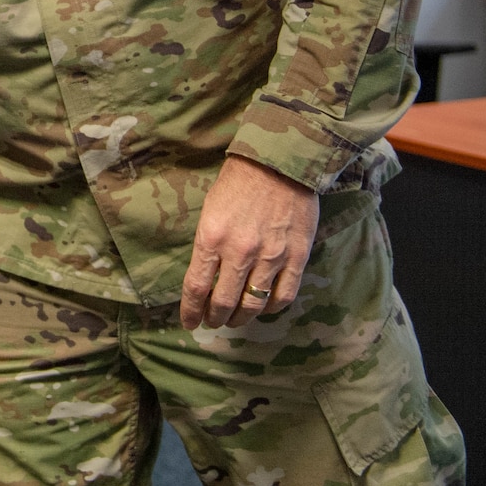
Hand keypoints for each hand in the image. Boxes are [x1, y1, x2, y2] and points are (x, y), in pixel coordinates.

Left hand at [180, 156, 320, 330]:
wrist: (279, 163)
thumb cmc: (238, 183)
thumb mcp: (209, 211)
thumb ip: (207, 245)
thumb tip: (205, 276)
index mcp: (211, 238)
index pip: (196, 288)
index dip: (190, 311)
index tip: (188, 322)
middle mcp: (239, 252)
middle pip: (224, 302)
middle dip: (215, 318)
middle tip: (212, 322)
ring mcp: (271, 256)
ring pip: (253, 303)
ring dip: (241, 317)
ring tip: (235, 319)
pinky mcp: (296, 256)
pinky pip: (283, 295)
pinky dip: (271, 308)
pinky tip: (264, 307)